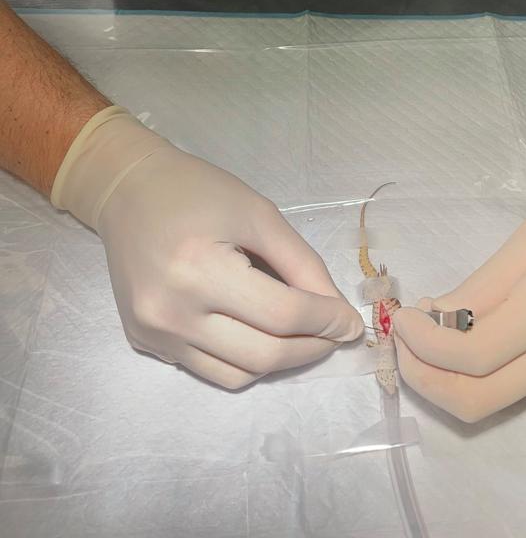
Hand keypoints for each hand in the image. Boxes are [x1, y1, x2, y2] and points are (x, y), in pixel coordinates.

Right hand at [52, 107, 362, 387]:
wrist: (130, 192)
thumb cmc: (198, 192)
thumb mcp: (259, 215)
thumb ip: (302, 264)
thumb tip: (337, 313)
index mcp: (199, 269)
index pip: (281, 314)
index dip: (326, 320)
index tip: (351, 322)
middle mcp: (170, 312)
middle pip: (263, 355)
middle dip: (311, 348)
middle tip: (334, 333)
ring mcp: (155, 335)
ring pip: (238, 375)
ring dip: (280, 362)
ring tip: (302, 335)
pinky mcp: (146, 344)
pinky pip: (209, 370)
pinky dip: (245, 360)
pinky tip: (258, 332)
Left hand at [394, 171, 525, 421]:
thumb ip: (482, 284)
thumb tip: (432, 318)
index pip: (471, 354)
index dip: (423, 344)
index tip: (402, 317)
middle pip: (473, 400)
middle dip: (422, 379)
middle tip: (402, 341)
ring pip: (487, 403)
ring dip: (442, 381)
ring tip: (423, 338)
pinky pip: (506, 391)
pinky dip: (469, 376)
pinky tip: (458, 341)